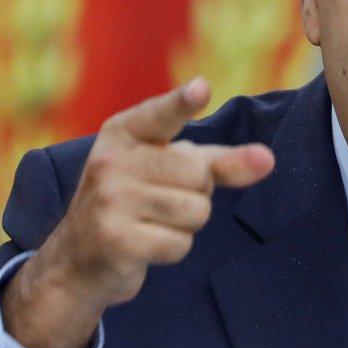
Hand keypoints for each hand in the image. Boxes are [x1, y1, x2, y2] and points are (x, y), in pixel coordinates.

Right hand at [1, 78, 274, 347]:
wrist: (78, 258)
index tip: (201, 89)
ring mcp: (109, 199)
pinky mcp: (114, 238)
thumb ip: (223, 162)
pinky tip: (145, 246)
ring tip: (152, 223)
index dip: (182, 103)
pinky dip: (173, 250)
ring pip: (196, 212)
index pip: (161, 115)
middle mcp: (111, 160)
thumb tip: (269, 159)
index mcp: (125, 132)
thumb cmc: (139, 201)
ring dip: (185, 226)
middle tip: (160, 202)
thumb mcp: (175, 171)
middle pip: (200, 175)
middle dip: (196, 196)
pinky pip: (180, 244)